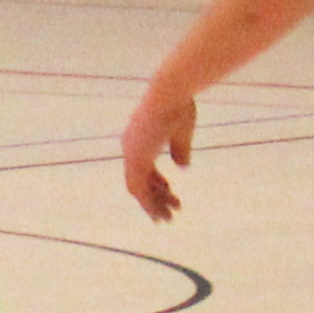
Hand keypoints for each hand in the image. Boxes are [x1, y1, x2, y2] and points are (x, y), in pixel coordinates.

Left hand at [119, 81, 193, 220]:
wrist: (171, 93)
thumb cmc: (179, 107)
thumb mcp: (181, 133)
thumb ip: (179, 151)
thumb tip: (182, 167)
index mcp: (140, 140)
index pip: (144, 170)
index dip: (157, 185)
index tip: (171, 195)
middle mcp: (131, 147)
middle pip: (140, 182)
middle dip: (155, 199)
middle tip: (169, 214)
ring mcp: (131, 152)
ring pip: (138, 188)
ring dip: (152, 205)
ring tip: (167, 219)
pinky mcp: (136, 157)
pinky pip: (138, 187)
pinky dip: (148, 202)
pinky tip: (160, 212)